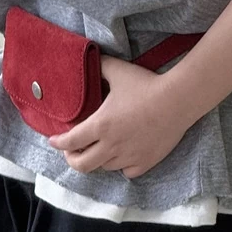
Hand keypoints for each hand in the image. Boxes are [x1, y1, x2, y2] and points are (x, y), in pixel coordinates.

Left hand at [44, 55, 189, 179]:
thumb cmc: (146, 84)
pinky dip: (121, 166)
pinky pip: (127, 172)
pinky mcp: (146, 162)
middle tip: (71, 151)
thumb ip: (99, 66)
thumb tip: (89, 60)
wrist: (178, 100)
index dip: (58, 142)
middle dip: (71, 159)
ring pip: (104, 168)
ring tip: (97, 150)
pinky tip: (122, 156)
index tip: (53, 140)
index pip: (70, 141)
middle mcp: (112, 145)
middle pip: (82, 165)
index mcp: (101, 125)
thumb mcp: (118, 70)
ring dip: (97, 160)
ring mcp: (129, 156)